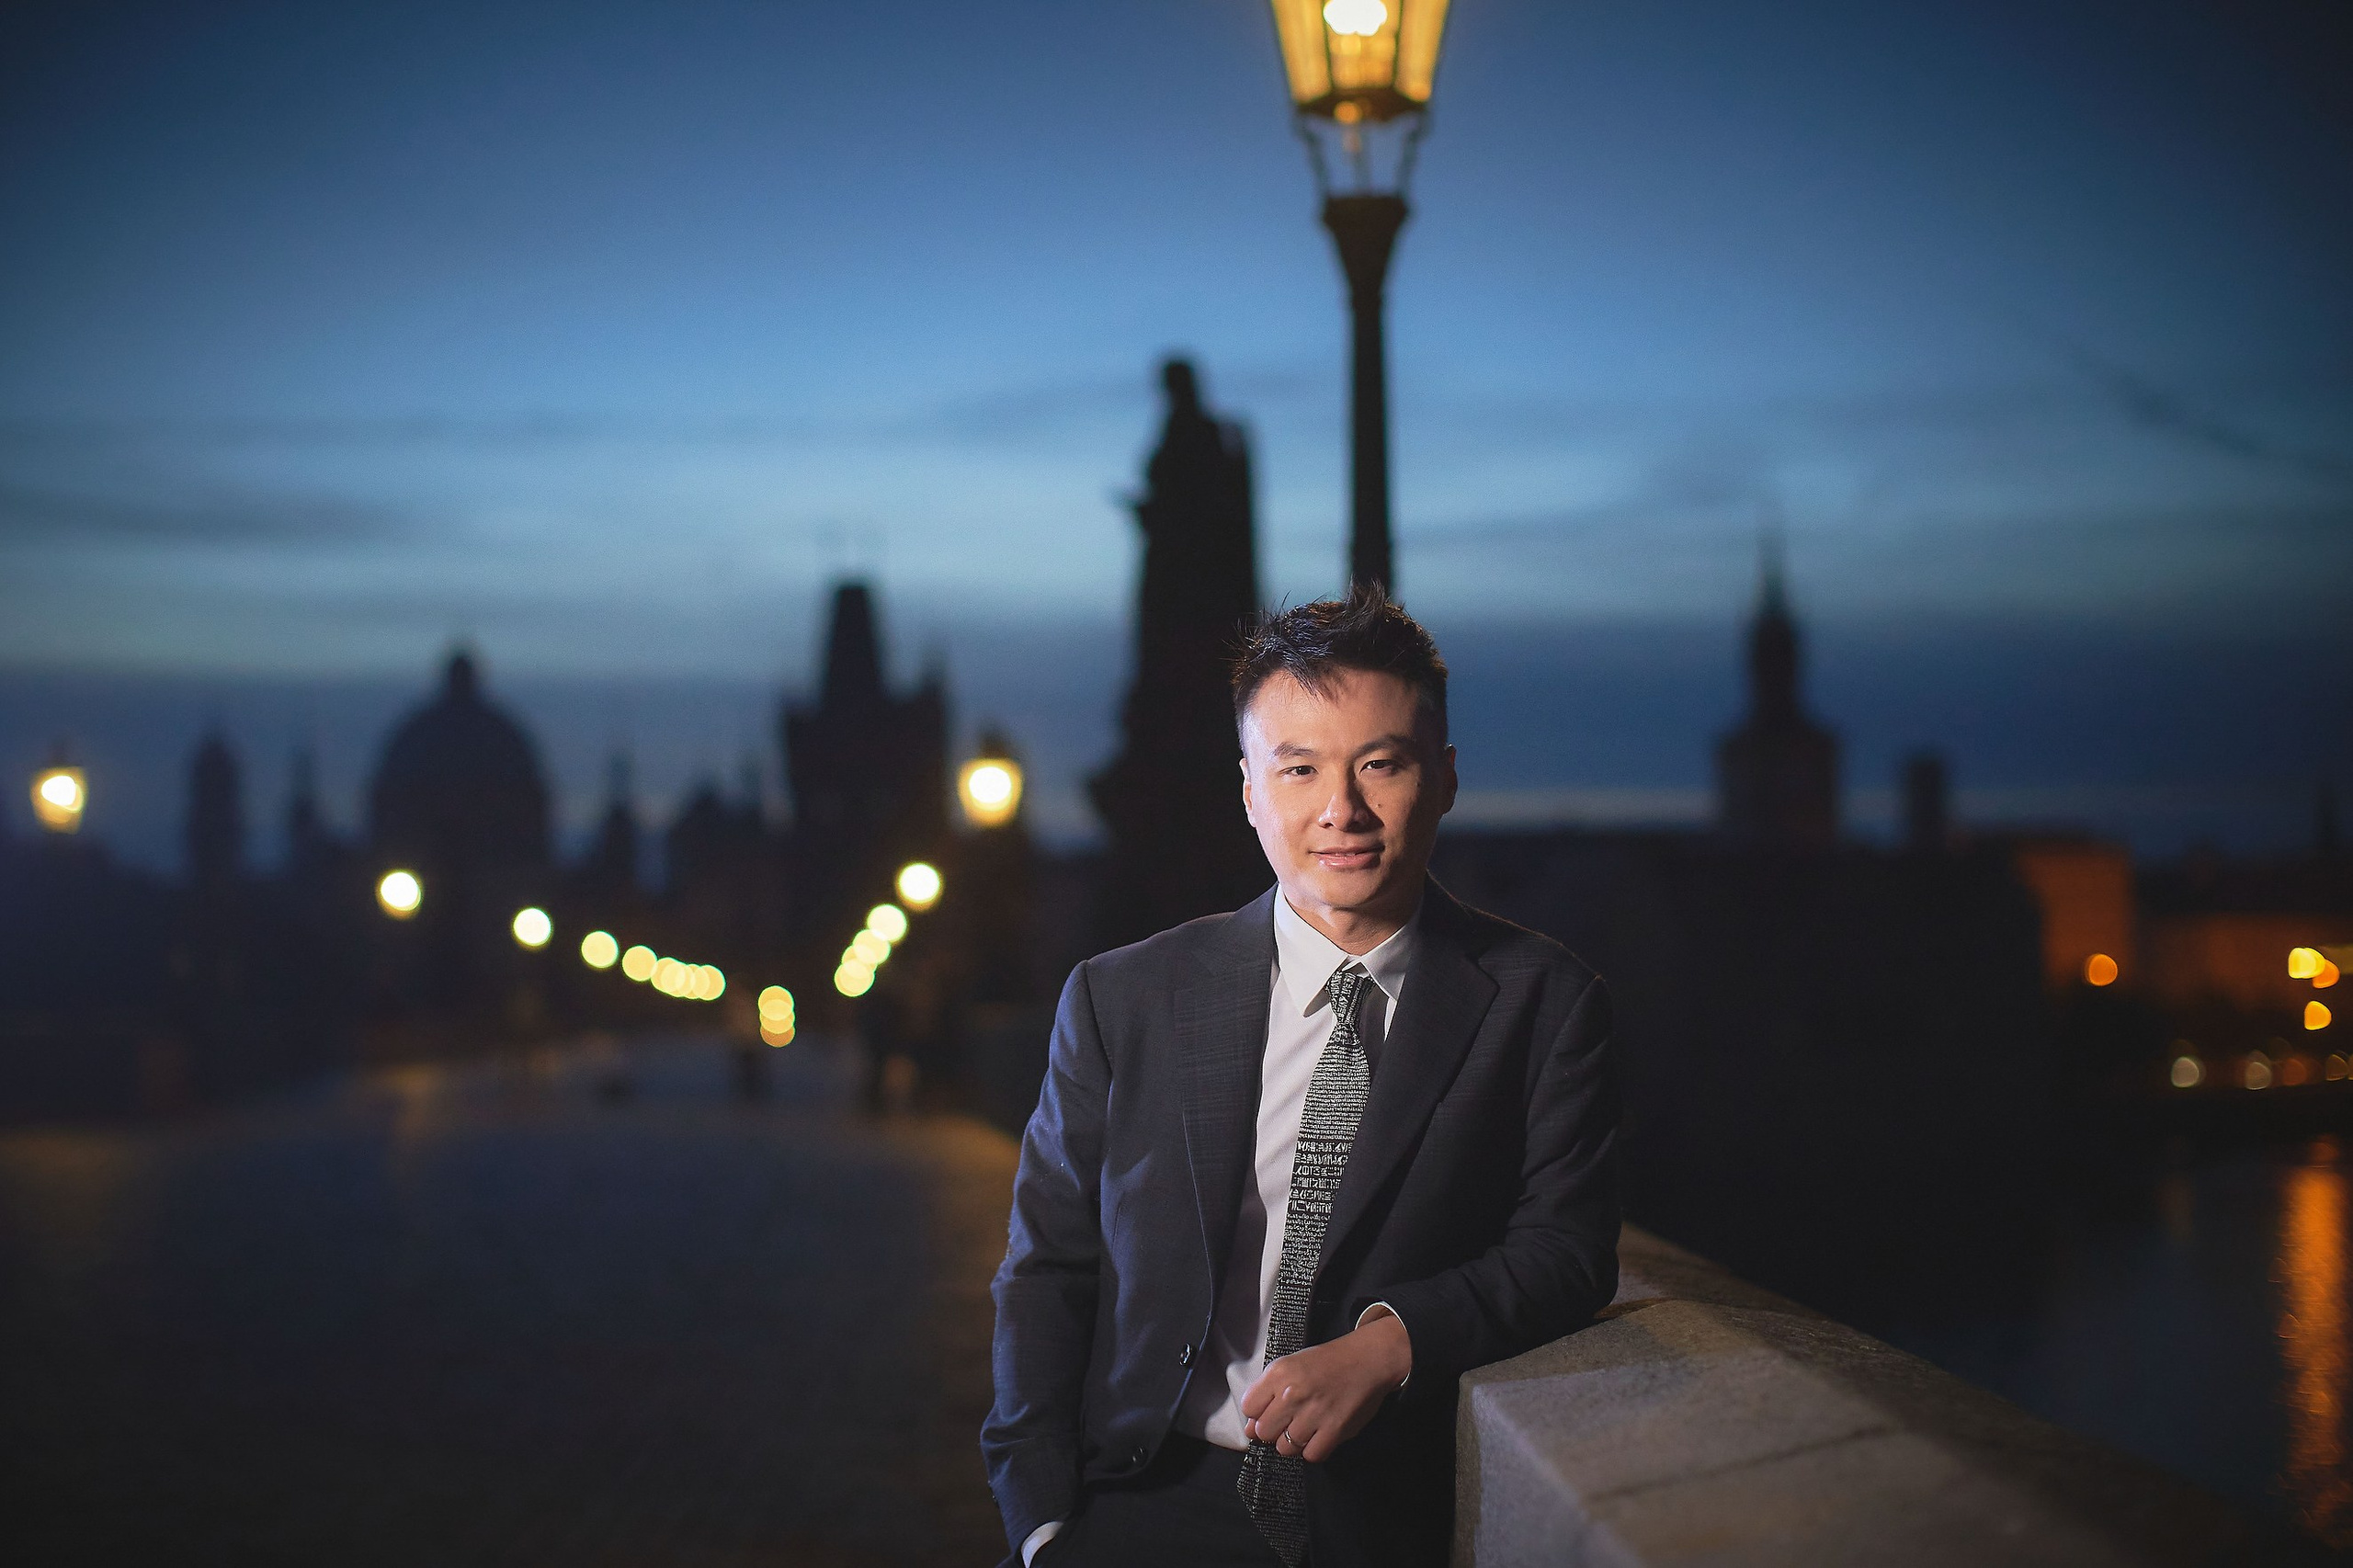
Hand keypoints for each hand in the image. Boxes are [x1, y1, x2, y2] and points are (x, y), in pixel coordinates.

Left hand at [1239, 1310, 1410, 1463]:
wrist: (1367, 1360)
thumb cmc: (1328, 1363)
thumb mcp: (1291, 1365)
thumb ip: (1267, 1393)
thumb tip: (1251, 1428)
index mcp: (1279, 1373)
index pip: (1248, 1408)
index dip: (1257, 1413)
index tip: (1269, 1412)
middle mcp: (1293, 1393)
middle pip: (1263, 1432)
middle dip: (1273, 1430)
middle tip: (1289, 1421)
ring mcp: (1314, 1413)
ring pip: (1285, 1448)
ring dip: (1294, 1442)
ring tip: (1307, 1427)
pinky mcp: (1334, 1430)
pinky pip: (1311, 1455)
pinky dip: (1314, 1449)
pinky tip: (1320, 1434)